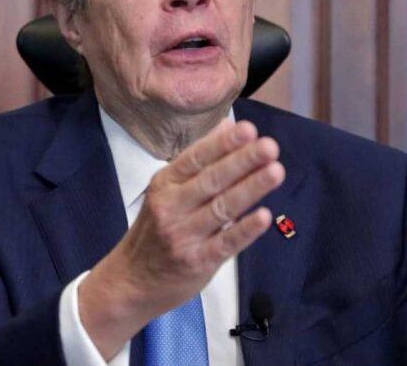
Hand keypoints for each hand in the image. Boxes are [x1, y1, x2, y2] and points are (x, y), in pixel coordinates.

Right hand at [78, 119, 284, 358]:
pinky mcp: (196, 262)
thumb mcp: (166, 191)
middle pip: (211, 180)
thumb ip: (198, 160)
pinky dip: (245, 230)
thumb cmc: (154, 231)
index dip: (223, 143)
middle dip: (242, 161)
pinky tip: (264, 216)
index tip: (248, 129)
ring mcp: (183, 235)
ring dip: (250, 189)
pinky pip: (225, 243)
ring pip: (222, 208)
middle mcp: (171, 206)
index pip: (196, 158)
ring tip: (275, 172)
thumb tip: (228, 126)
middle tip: (269, 146)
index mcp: (165, 184)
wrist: (130, 282)